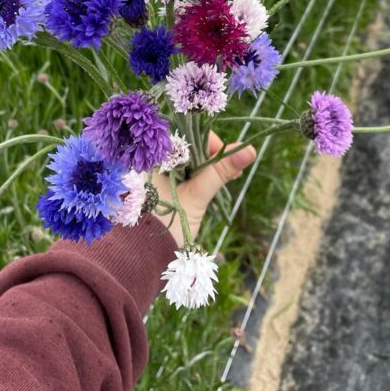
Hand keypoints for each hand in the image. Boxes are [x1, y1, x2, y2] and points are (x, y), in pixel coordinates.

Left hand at [153, 133, 256, 247]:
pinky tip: (213, 184)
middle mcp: (148, 160)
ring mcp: (153, 174)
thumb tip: (250, 149)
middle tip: (232, 170)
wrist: (139, 256)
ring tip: (229, 177)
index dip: (209, 142)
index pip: (184, 133)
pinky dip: (197, 177)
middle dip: (211, 156)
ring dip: (206, 168)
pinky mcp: (159, 187)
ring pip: (186, 161)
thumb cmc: (163, 223)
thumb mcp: (195, 195)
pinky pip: (181, 173)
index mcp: (150, 155)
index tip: (227, 156)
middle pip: (186, 146)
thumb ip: (220, 171)